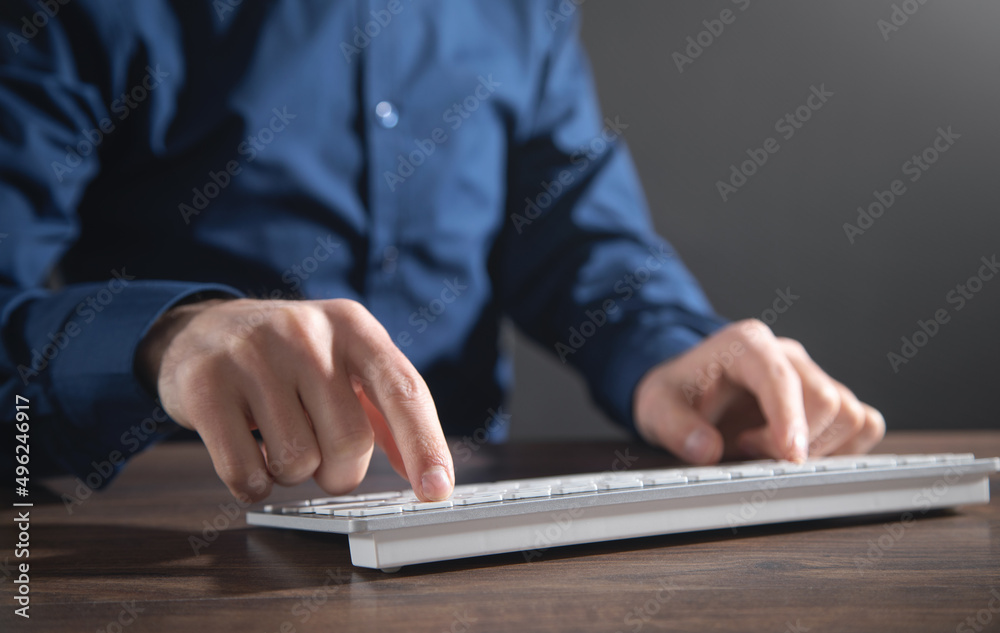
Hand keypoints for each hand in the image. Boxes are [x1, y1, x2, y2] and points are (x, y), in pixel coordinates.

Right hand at [137, 298, 453, 501]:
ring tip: (278, 439)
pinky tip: (249, 455)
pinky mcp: (205, 386)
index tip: (436, 491)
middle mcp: (306, 332)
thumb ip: (387, 413)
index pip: (404, 391)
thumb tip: (428, 473)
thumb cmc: (289, 359)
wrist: (203, 330)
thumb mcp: (345, 362)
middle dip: (341, 472)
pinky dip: (254, 485)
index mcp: (352, 326)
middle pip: (350, 442)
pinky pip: (246, 473)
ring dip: (293, 474)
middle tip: (321, 459)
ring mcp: (252, 355)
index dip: (425, 445)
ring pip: (298, 463)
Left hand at [633, 319, 884, 463]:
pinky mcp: (829, 400)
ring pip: (851, 415)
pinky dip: (842, 449)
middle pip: (826, 400)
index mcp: (747, 344)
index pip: (781, 377)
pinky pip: (864, 425)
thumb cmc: (677, 393)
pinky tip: (799, 453)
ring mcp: (812, 377)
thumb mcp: (656, 406)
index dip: (789, 418)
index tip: (791, 457)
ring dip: (818, 448)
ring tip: (767, 448)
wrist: (688, 391)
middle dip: (794, 441)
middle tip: (749, 450)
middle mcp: (787, 356)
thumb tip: (706, 449)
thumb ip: (675, 427)